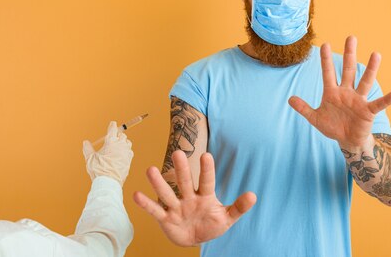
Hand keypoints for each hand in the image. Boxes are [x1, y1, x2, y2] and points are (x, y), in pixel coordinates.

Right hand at [82, 121, 133, 185]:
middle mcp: (120, 145)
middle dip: (117, 134)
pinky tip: (122, 153)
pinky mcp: (129, 159)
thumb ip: (87, 149)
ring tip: (118, 145)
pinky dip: (126, 150)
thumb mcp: (90, 159)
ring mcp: (126, 152)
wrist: (108, 182)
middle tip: (113, 137)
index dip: (112, 125)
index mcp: (110, 142)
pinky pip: (130, 151)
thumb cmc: (98, 170)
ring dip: (123, 141)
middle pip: (121, 135)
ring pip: (127, 142)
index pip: (113, 129)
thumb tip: (85, 142)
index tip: (112, 123)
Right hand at [133, 150, 256, 246]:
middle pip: (185, 182)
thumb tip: (254, 196)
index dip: (207, 170)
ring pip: (167, 193)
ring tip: (150, 169)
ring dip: (159, 183)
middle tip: (178, 152)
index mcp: (205, 196)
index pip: (207, 181)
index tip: (206, 155)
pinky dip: (146, 204)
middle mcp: (189, 198)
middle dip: (182, 169)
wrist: (195, 238)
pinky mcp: (166, 219)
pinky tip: (136, 194)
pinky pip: (155, 210)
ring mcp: (177, 207)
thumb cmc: (211, 224)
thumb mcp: (227, 218)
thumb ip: (239, 207)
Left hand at [288, 36, 390, 150]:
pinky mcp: (368, 111)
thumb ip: (303, 108)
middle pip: (348, 70)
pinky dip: (387, 99)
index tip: (325, 44)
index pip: (328, 73)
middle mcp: (346, 92)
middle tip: (351, 37)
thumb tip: (289, 98)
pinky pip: (378, 104)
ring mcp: (358, 100)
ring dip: (370, 68)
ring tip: (376, 54)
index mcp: (332, 92)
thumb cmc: (333, 127)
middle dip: (349, 54)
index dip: (326, 60)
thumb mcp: (315, 118)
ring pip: (364, 81)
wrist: (347, 140)